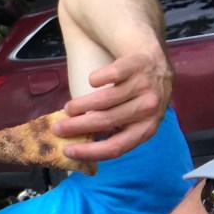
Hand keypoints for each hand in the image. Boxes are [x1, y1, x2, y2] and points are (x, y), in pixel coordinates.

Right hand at [56, 49, 171, 161]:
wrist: (156, 63)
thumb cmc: (137, 98)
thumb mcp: (133, 120)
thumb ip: (113, 131)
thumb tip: (77, 144)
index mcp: (146, 128)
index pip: (117, 147)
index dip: (90, 151)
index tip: (67, 151)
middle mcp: (148, 108)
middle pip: (106, 121)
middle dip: (77, 126)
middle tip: (57, 128)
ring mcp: (144, 86)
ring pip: (105, 99)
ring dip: (81, 105)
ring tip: (69, 108)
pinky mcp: (136, 65)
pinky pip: (112, 74)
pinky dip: (96, 79)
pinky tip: (91, 82)